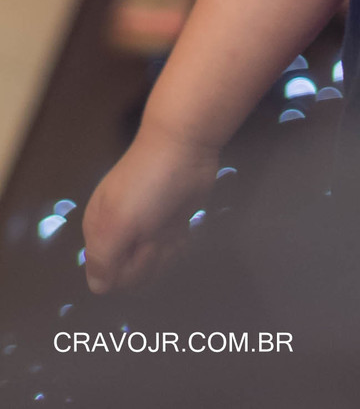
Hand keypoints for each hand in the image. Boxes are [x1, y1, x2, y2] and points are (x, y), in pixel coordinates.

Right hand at [83, 123, 217, 293]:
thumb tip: (98, 289)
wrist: (185, 146)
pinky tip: (181, 228)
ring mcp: (145, 231)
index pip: (105, 278)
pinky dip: (178, 245)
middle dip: (148, 261)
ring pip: (153, 269)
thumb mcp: (117, 222)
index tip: (138, 245)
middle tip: (155, 232)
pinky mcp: (168, 227)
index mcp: (98, 232)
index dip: (126, 270)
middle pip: (130, 277)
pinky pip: (169, 255)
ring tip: (169, 227)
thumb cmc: (147, 183)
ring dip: (165, 253)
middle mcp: (119, 235)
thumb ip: (102, 259)